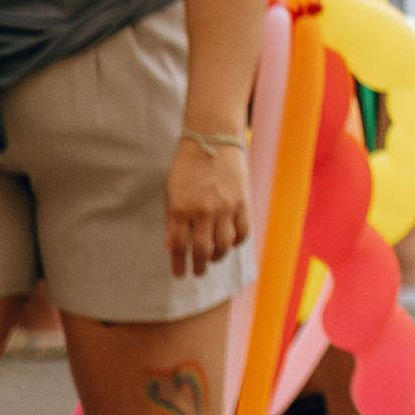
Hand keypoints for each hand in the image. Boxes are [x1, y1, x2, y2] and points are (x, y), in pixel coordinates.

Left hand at [166, 135, 251, 278]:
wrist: (213, 140)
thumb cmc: (188, 166)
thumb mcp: (172, 192)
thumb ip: (173, 220)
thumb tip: (172, 246)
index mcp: (180, 208)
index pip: (178, 247)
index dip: (178, 264)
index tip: (179, 275)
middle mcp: (202, 211)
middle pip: (201, 251)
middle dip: (198, 266)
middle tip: (197, 272)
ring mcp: (224, 208)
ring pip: (223, 246)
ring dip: (217, 257)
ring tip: (213, 258)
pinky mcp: (242, 203)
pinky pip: (242, 232)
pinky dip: (236, 242)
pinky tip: (231, 243)